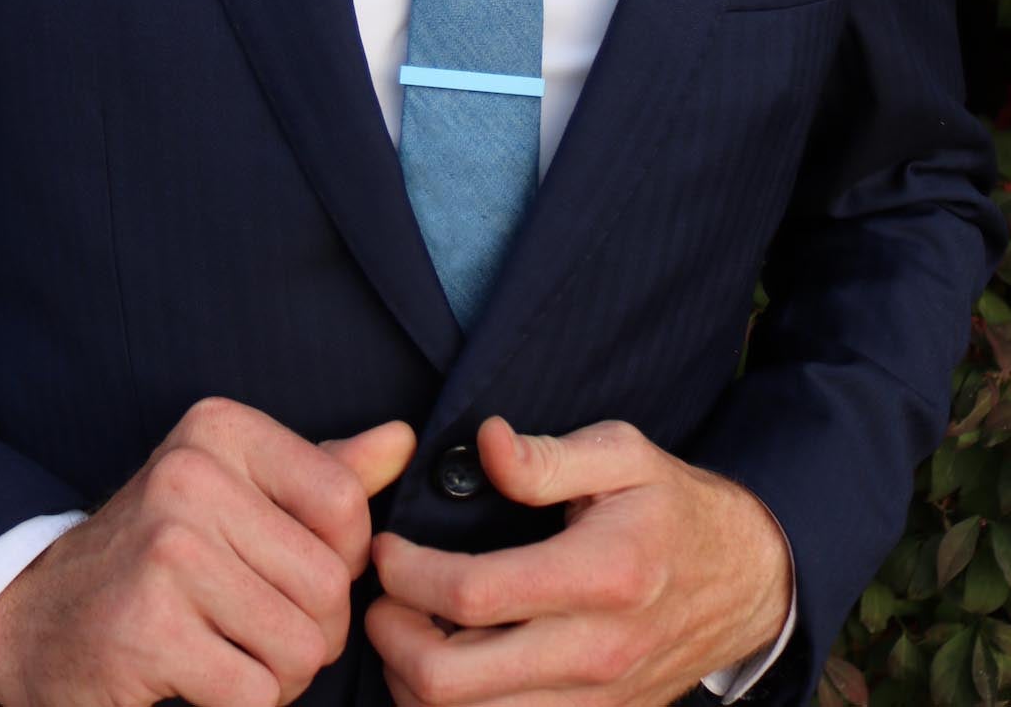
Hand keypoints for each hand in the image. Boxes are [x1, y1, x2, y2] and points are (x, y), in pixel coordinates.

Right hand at [0, 396, 416, 706]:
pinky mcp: (147, 628)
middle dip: (312, 633)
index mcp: (220, 431)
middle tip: (257, 632)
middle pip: (328, 584)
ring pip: (300, 646)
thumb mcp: (236, 494)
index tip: (294, 574)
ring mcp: (166, 549)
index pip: (345, 504)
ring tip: (228, 656)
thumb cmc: (158, 555)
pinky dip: (241, 706)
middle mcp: (190, 474)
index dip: (341, 563)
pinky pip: (254, 694)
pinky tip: (198, 683)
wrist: (34, 616)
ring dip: (278, 678)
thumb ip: (322, 473)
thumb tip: (404, 440)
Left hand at [366, 416, 792, 706]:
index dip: (409, 574)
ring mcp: (595, 700)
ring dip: (414, 681)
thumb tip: (487, 444)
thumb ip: (548, 455)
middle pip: (453, 683)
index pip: (473, 595)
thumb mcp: (623, 454)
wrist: (746, 583)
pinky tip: (445, 661)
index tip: (385, 546)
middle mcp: (594, 652)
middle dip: (393, 638)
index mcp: (599, 575)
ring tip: (405, 628)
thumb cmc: (673, 507)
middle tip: (380, 595)